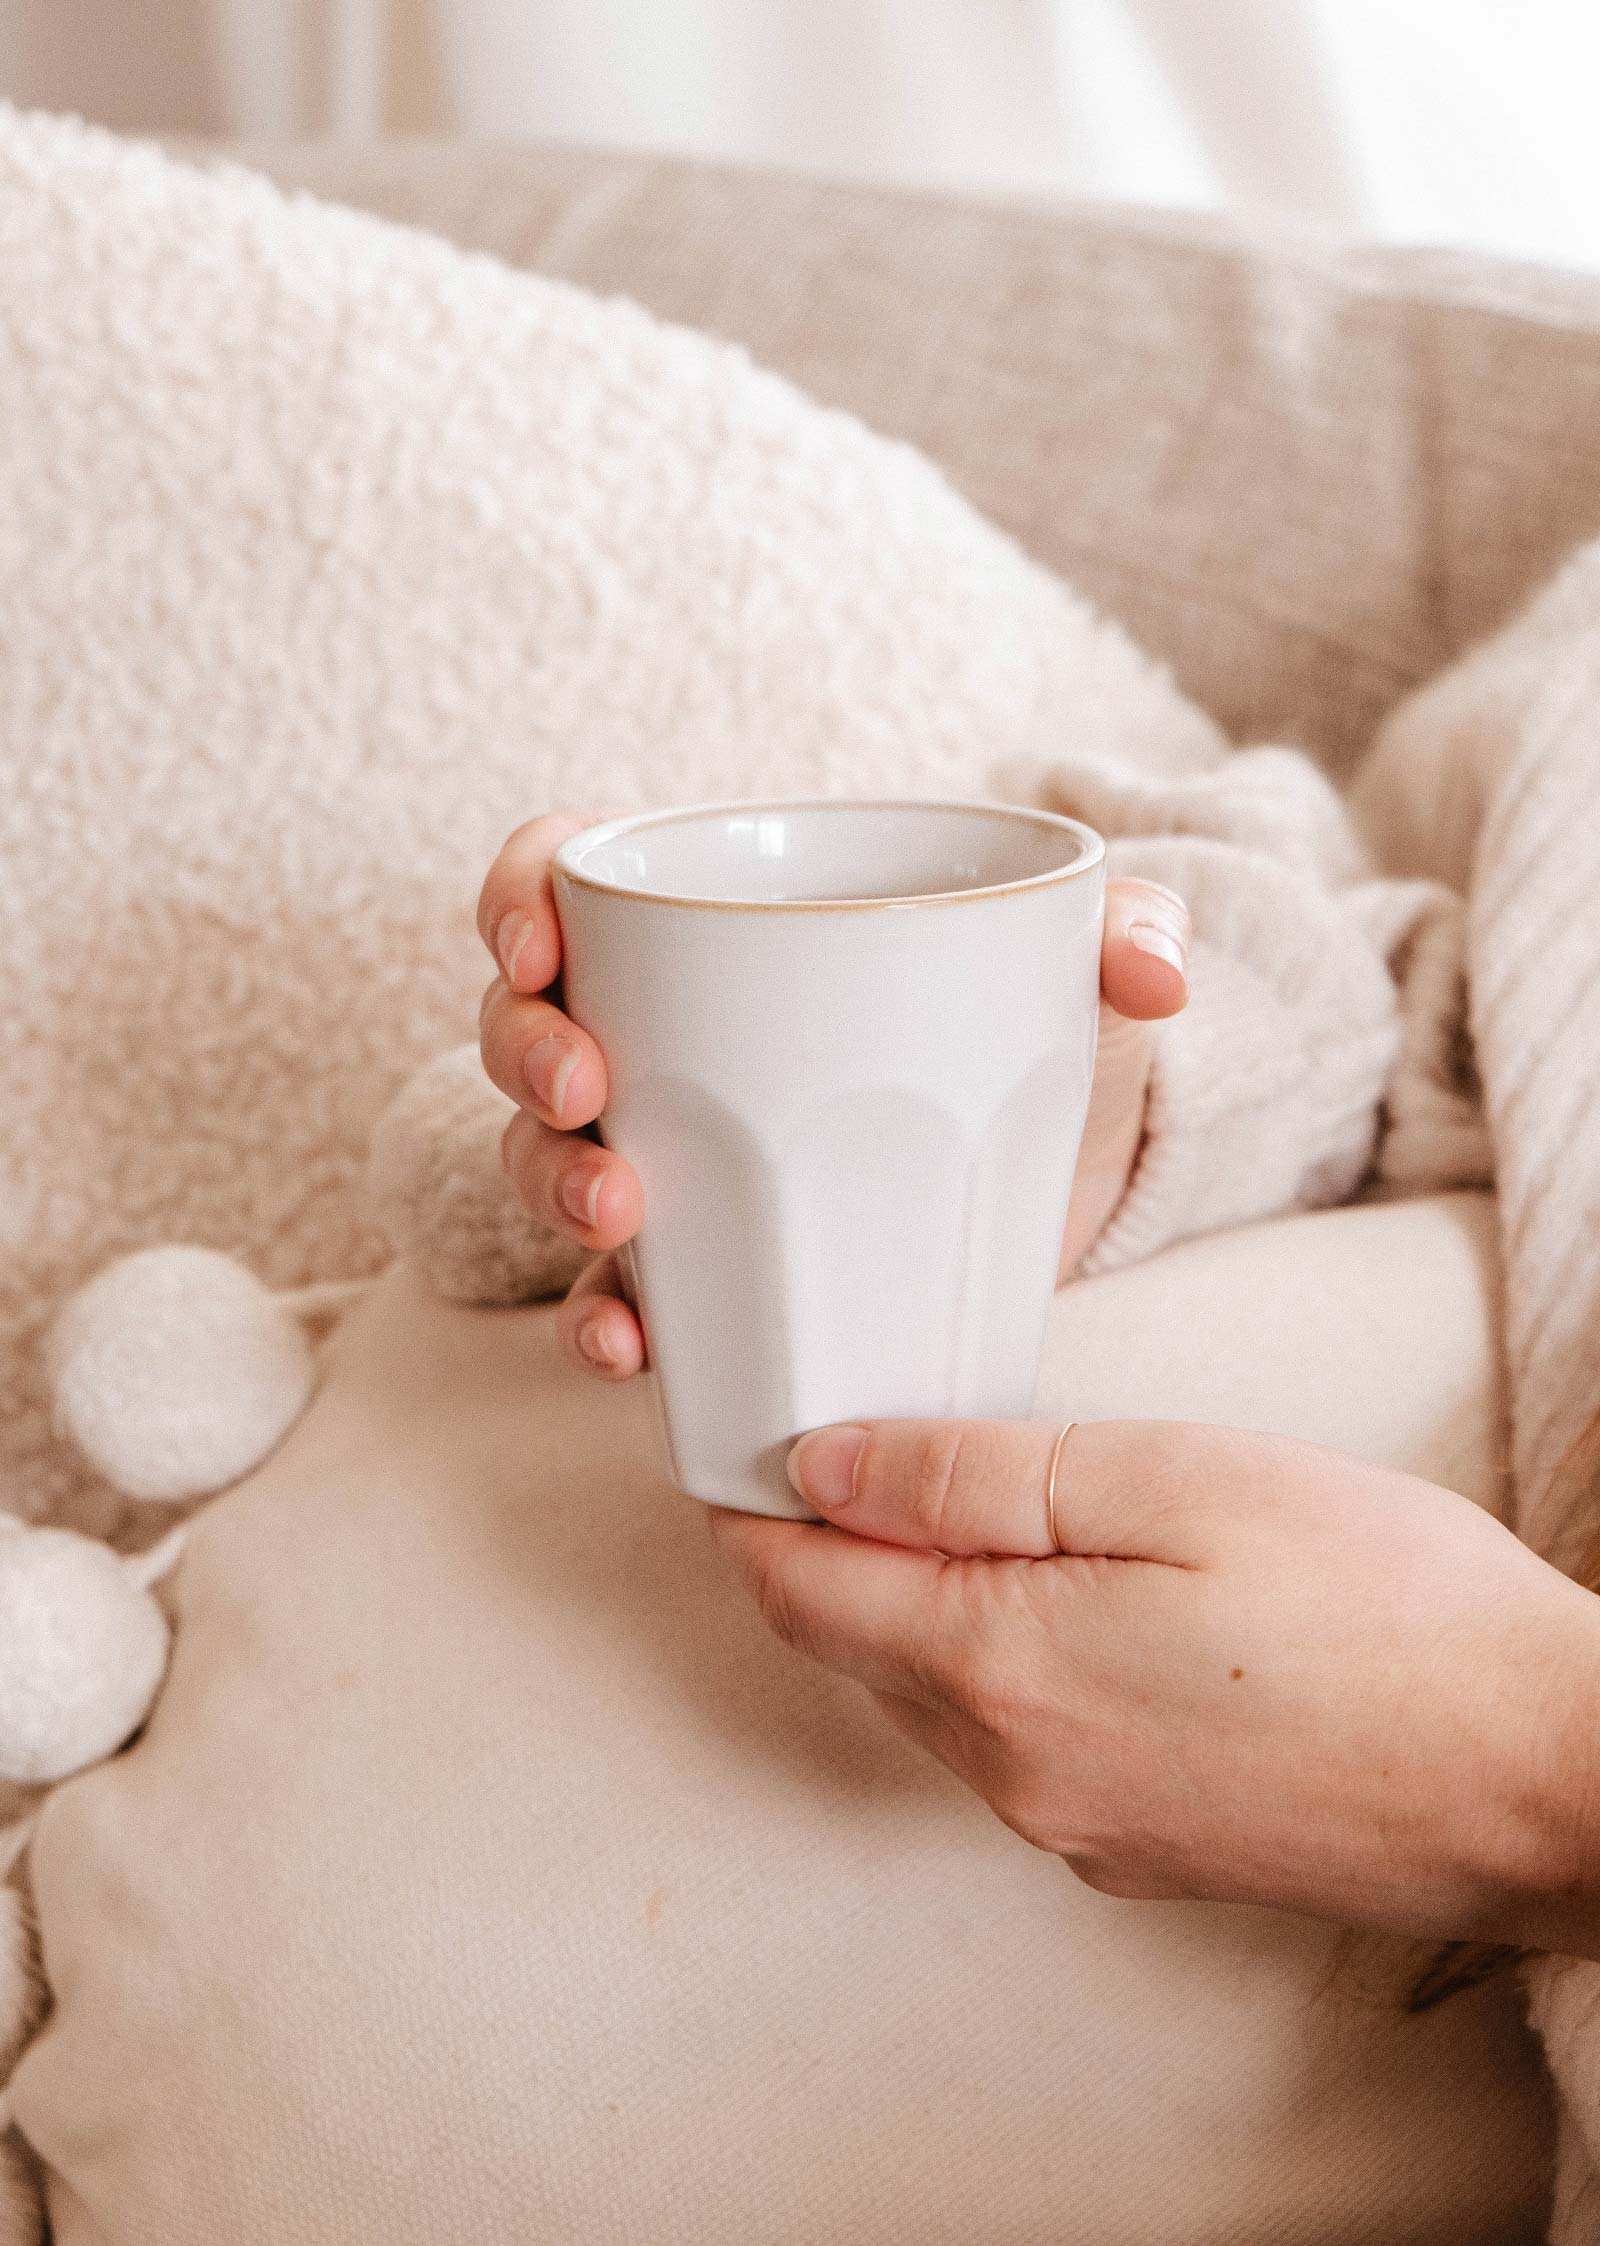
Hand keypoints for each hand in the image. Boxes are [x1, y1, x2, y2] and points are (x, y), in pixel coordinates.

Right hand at [477, 810, 1190, 1379]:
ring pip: (543, 1152)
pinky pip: (612, 1287)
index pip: (560, 877)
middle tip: (590, 1087)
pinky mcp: (702, 1262)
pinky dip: (602, 1316)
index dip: (516, 899)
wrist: (1071, 1162)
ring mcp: (667, 1150)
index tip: (541, 948)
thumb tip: (1151, 969)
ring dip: (552, 1179)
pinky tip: (630, 1343)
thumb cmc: (1042, 1023)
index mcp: (712, 920)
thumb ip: (1125, 929)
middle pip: (524, 1022)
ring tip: (619, 1209)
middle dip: (527, 1053)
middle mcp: (657, 1030)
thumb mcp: (1076, 963)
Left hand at [709, 1416, 1599, 1957]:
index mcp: (1001, 1667)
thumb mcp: (1168, 1482)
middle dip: (819, 1555)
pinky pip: (1016, 1750)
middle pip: (858, 1651)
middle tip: (824, 1455)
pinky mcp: (1145, 1851)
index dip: (749, 1510)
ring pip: (934, 1703)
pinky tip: (1051, 1610)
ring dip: (907, 1612)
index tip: (735, 1446)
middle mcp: (1016, 1773)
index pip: (803, 1589)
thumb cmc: (1387, 1613)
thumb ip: (975, 1478)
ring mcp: (1081, 1828)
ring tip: (931, 1513)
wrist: (1552, 1784)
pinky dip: (992, 1669)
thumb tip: (824, 1468)